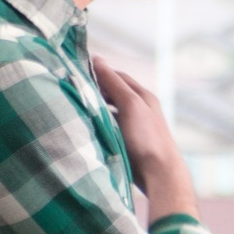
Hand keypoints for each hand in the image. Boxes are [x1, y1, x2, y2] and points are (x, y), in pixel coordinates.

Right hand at [92, 56, 197, 217]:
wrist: (159, 174)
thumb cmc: (146, 137)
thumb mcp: (129, 104)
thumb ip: (114, 82)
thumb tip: (97, 59)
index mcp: (143, 96)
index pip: (117, 77)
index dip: (99, 73)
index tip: (78, 73)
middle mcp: (140, 109)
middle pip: (113, 94)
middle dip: (96, 91)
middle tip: (74, 92)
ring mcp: (135, 127)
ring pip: (111, 112)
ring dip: (96, 109)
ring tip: (78, 109)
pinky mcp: (129, 144)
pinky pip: (110, 129)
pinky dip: (100, 125)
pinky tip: (88, 128)